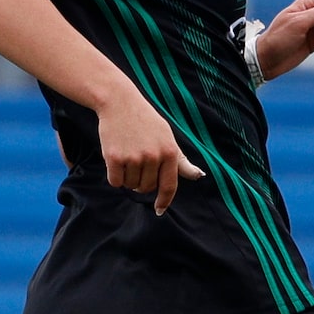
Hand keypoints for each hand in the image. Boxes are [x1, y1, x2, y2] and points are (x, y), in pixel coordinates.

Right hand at [96, 88, 202, 214]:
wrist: (120, 103)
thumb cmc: (146, 122)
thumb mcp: (168, 138)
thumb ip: (181, 161)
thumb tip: (199, 176)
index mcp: (170, 152)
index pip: (170, 185)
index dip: (164, 200)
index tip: (159, 210)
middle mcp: (154, 156)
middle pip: (147, 188)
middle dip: (142, 182)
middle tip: (137, 164)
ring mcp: (134, 157)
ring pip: (131, 185)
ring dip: (127, 178)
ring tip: (128, 157)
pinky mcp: (115, 157)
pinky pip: (115, 181)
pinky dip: (115, 176)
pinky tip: (115, 160)